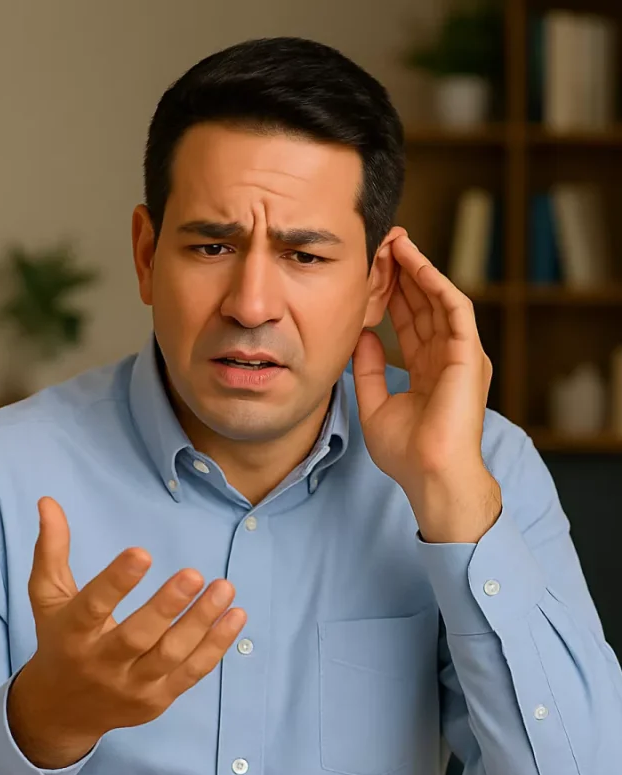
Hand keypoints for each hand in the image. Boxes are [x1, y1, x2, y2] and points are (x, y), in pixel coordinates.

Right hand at [7, 496, 246, 768]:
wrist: (62, 710)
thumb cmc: (60, 641)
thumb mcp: (47, 598)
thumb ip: (52, 550)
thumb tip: (49, 501)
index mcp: (72, 634)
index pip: (92, 607)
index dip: (116, 582)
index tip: (142, 553)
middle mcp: (101, 664)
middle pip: (137, 637)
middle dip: (167, 606)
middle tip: (194, 574)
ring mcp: (132, 686)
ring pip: (171, 656)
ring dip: (201, 622)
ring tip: (224, 588)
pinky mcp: (157, 700)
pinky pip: (192, 673)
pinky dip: (216, 646)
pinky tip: (235, 616)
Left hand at [352, 232, 500, 542]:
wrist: (431, 475)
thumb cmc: (407, 454)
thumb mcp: (375, 407)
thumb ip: (368, 371)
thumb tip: (363, 336)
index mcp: (429, 372)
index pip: (411, 323)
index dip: (393, 296)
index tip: (372, 272)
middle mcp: (447, 359)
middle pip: (425, 305)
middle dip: (404, 274)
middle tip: (383, 243)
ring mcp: (461, 355)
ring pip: (439, 299)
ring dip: (418, 269)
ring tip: (396, 242)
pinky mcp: (469, 353)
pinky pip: (454, 307)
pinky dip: (435, 282)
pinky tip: (414, 263)